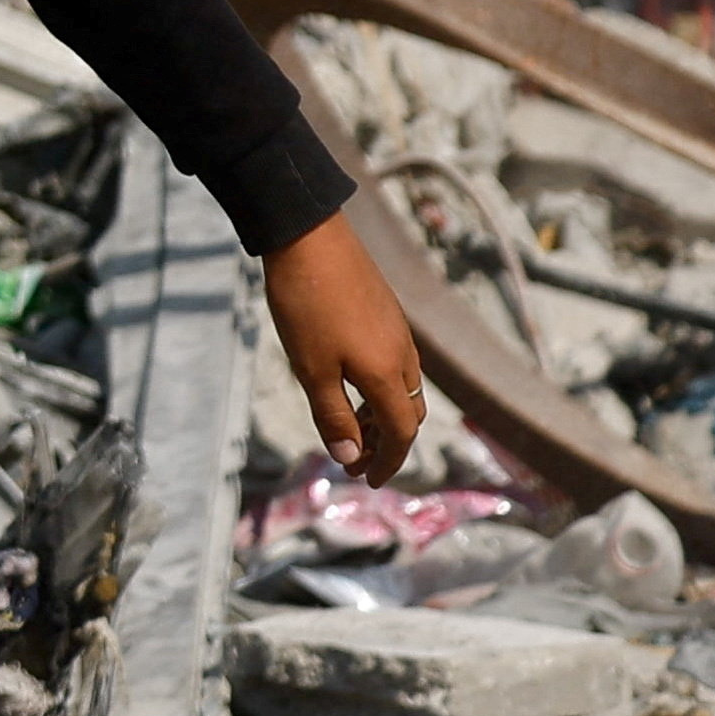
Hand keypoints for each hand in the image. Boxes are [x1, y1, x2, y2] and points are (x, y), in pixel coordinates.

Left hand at [264, 212, 431, 480]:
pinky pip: (395, 362)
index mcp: (389, 375)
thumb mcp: (312, 368)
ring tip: (350, 424)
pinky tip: (349, 380)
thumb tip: (350, 458)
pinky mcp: (385, 311)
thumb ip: (333, 416)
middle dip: (386, 442)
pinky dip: (380, 386)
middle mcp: (404, 355)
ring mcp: (397, 330)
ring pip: (403, 387)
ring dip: (382, 414)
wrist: (308, 235)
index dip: (387, 462)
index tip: (367, 481)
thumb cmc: (306, 304)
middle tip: (354, 458)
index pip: (401, 434)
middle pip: (408, 414)